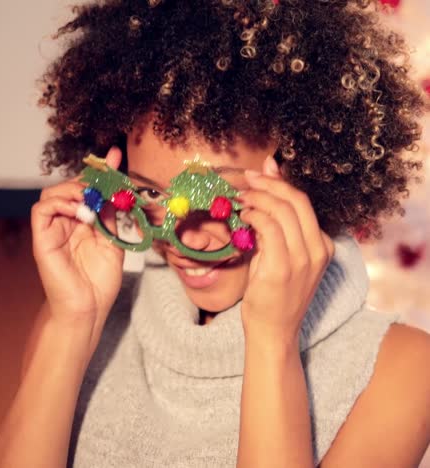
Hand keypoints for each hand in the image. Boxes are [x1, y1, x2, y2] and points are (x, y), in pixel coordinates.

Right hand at [31, 147, 124, 333]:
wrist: (88, 308)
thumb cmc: (100, 280)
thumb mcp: (114, 242)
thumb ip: (114, 218)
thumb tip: (118, 193)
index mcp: (84, 223)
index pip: (89, 191)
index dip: (101, 172)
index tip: (117, 156)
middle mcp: (67, 223)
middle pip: (70, 187)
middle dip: (90, 179)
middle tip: (108, 180)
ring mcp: (53, 230)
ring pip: (52, 193)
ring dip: (73, 190)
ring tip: (92, 200)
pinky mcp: (42, 239)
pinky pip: (42, 209)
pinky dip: (60, 203)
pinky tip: (80, 211)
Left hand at [239, 157, 334, 346]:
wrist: (273, 332)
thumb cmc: (273, 294)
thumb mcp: (278, 255)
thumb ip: (274, 224)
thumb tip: (264, 192)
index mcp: (322, 246)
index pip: (303, 203)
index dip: (280, 183)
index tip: (260, 174)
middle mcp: (318, 250)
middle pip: (297, 200)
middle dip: (270, 183)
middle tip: (248, 179)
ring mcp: (303, 260)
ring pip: (284, 210)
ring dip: (259, 197)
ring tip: (242, 197)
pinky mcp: (283, 268)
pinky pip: (270, 227)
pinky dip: (255, 214)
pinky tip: (244, 216)